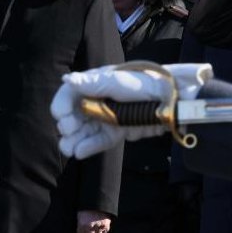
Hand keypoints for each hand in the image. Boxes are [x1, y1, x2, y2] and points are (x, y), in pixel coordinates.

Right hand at [51, 63, 212, 159]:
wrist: (170, 99)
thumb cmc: (143, 84)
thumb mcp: (117, 81)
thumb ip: (92, 84)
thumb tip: (67, 79)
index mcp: (95, 84)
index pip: (70, 94)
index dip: (63, 104)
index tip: (61, 115)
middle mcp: (98, 101)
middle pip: (75, 115)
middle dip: (68, 124)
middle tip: (68, 130)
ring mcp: (107, 117)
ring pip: (84, 131)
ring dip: (74, 140)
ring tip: (67, 149)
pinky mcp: (117, 132)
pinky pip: (99, 142)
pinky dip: (88, 147)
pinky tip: (78, 152)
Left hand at [77, 210, 111, 232]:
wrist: (97, 199)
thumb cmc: (87, 207)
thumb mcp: (80, 214)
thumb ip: (80, 224)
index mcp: (82, 224)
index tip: (82, 231)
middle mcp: (90, 227)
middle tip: (89, 231)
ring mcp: (99, 226)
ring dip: (97, 232)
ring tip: (96, 225)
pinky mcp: (106, 224)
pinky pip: (105, 230)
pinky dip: (104, 227)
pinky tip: (101, 222)